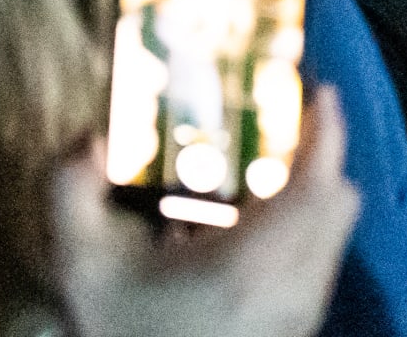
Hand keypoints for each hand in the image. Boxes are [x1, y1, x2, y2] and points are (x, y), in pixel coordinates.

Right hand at [50, 89, 355, 336]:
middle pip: (337, 206)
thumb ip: (69, 190)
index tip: (322, 94)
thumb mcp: (78, 262)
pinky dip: (306, 224)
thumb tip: (89, 139)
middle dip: (320, 157)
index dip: (326, 138)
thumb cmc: (123, 330)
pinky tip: (254, 220)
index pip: (313, 191)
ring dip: (314, 191)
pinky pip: (323, 257)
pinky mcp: (300, 323)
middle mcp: (291, 285)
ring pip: (335, 233)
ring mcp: (302, 309)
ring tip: (268, 164)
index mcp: (245, 263)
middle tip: (286, 120)